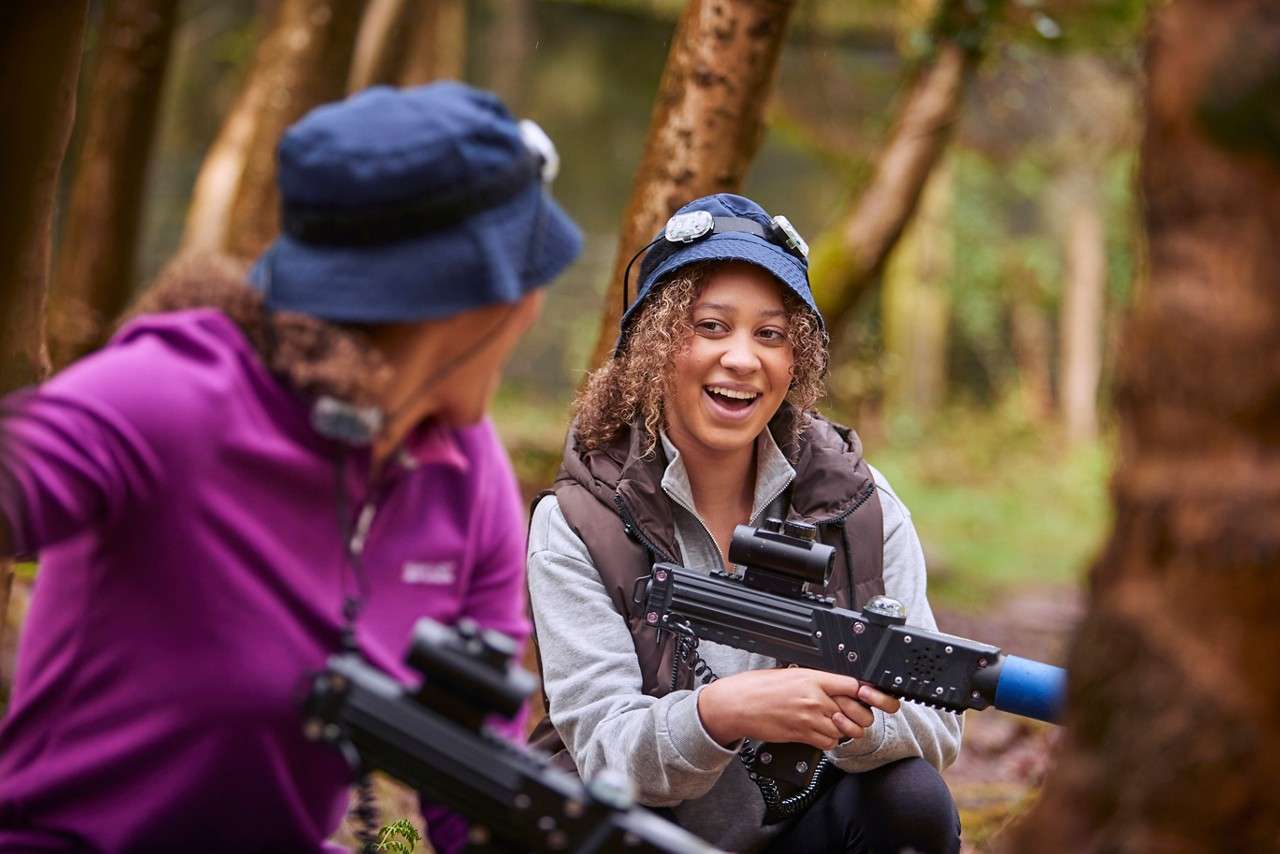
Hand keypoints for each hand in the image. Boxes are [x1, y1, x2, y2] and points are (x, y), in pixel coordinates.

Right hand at [697, 668, 894, 750]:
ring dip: (843, 730)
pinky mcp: (803, 735)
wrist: (738, 704)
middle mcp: (816, 698)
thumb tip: (839, 687)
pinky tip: (818, 732)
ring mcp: (810, 718)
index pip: (855, 686)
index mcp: (814, 678)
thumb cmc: (759, 687)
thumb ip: (817, 681)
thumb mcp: (792, 673)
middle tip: (852, 715)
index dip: (870, 693)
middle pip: (858, 713)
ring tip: (831, 723)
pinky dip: (828, 741)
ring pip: (845, 731)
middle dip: (860, 717)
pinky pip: (829, 743)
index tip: (875, 697)